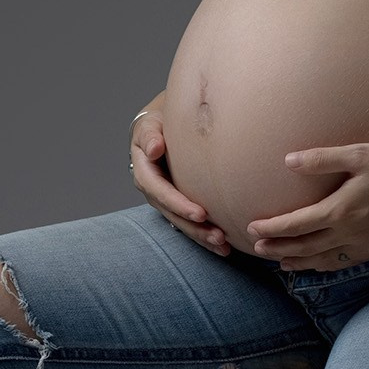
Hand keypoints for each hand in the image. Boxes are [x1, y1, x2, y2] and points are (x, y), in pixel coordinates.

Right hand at [129, 100, 231, 255]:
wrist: (165, 125)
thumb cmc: (160, 121)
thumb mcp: (151, 123)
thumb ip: (150, 135)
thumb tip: (154, 148)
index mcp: (144, 170)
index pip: (159, 191)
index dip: (178, 204)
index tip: (201, 213)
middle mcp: (153, 189)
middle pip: (172, 214)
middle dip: (194, 227)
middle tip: (218, 236)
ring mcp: (165, 199)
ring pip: (182, 223)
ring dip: (202, 236)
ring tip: (223, 246)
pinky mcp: (178, 204)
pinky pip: (190, 222)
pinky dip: (205, 235)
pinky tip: (223, 247)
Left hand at [247, 141, 368, 267]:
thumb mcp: (360, 154)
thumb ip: (322, 159)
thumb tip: (288, 161)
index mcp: (341, 211)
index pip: (296, 225)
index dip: (272, 228)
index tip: (252, 228)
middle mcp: (351, 235)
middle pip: (306, 248)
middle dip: (279, 248)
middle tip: (258, 249)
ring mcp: (368, 246)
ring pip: (325, 261)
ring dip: (301, 262)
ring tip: (282, 262)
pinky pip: (347, 263)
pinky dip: (327, 265)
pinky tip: (321, 264)